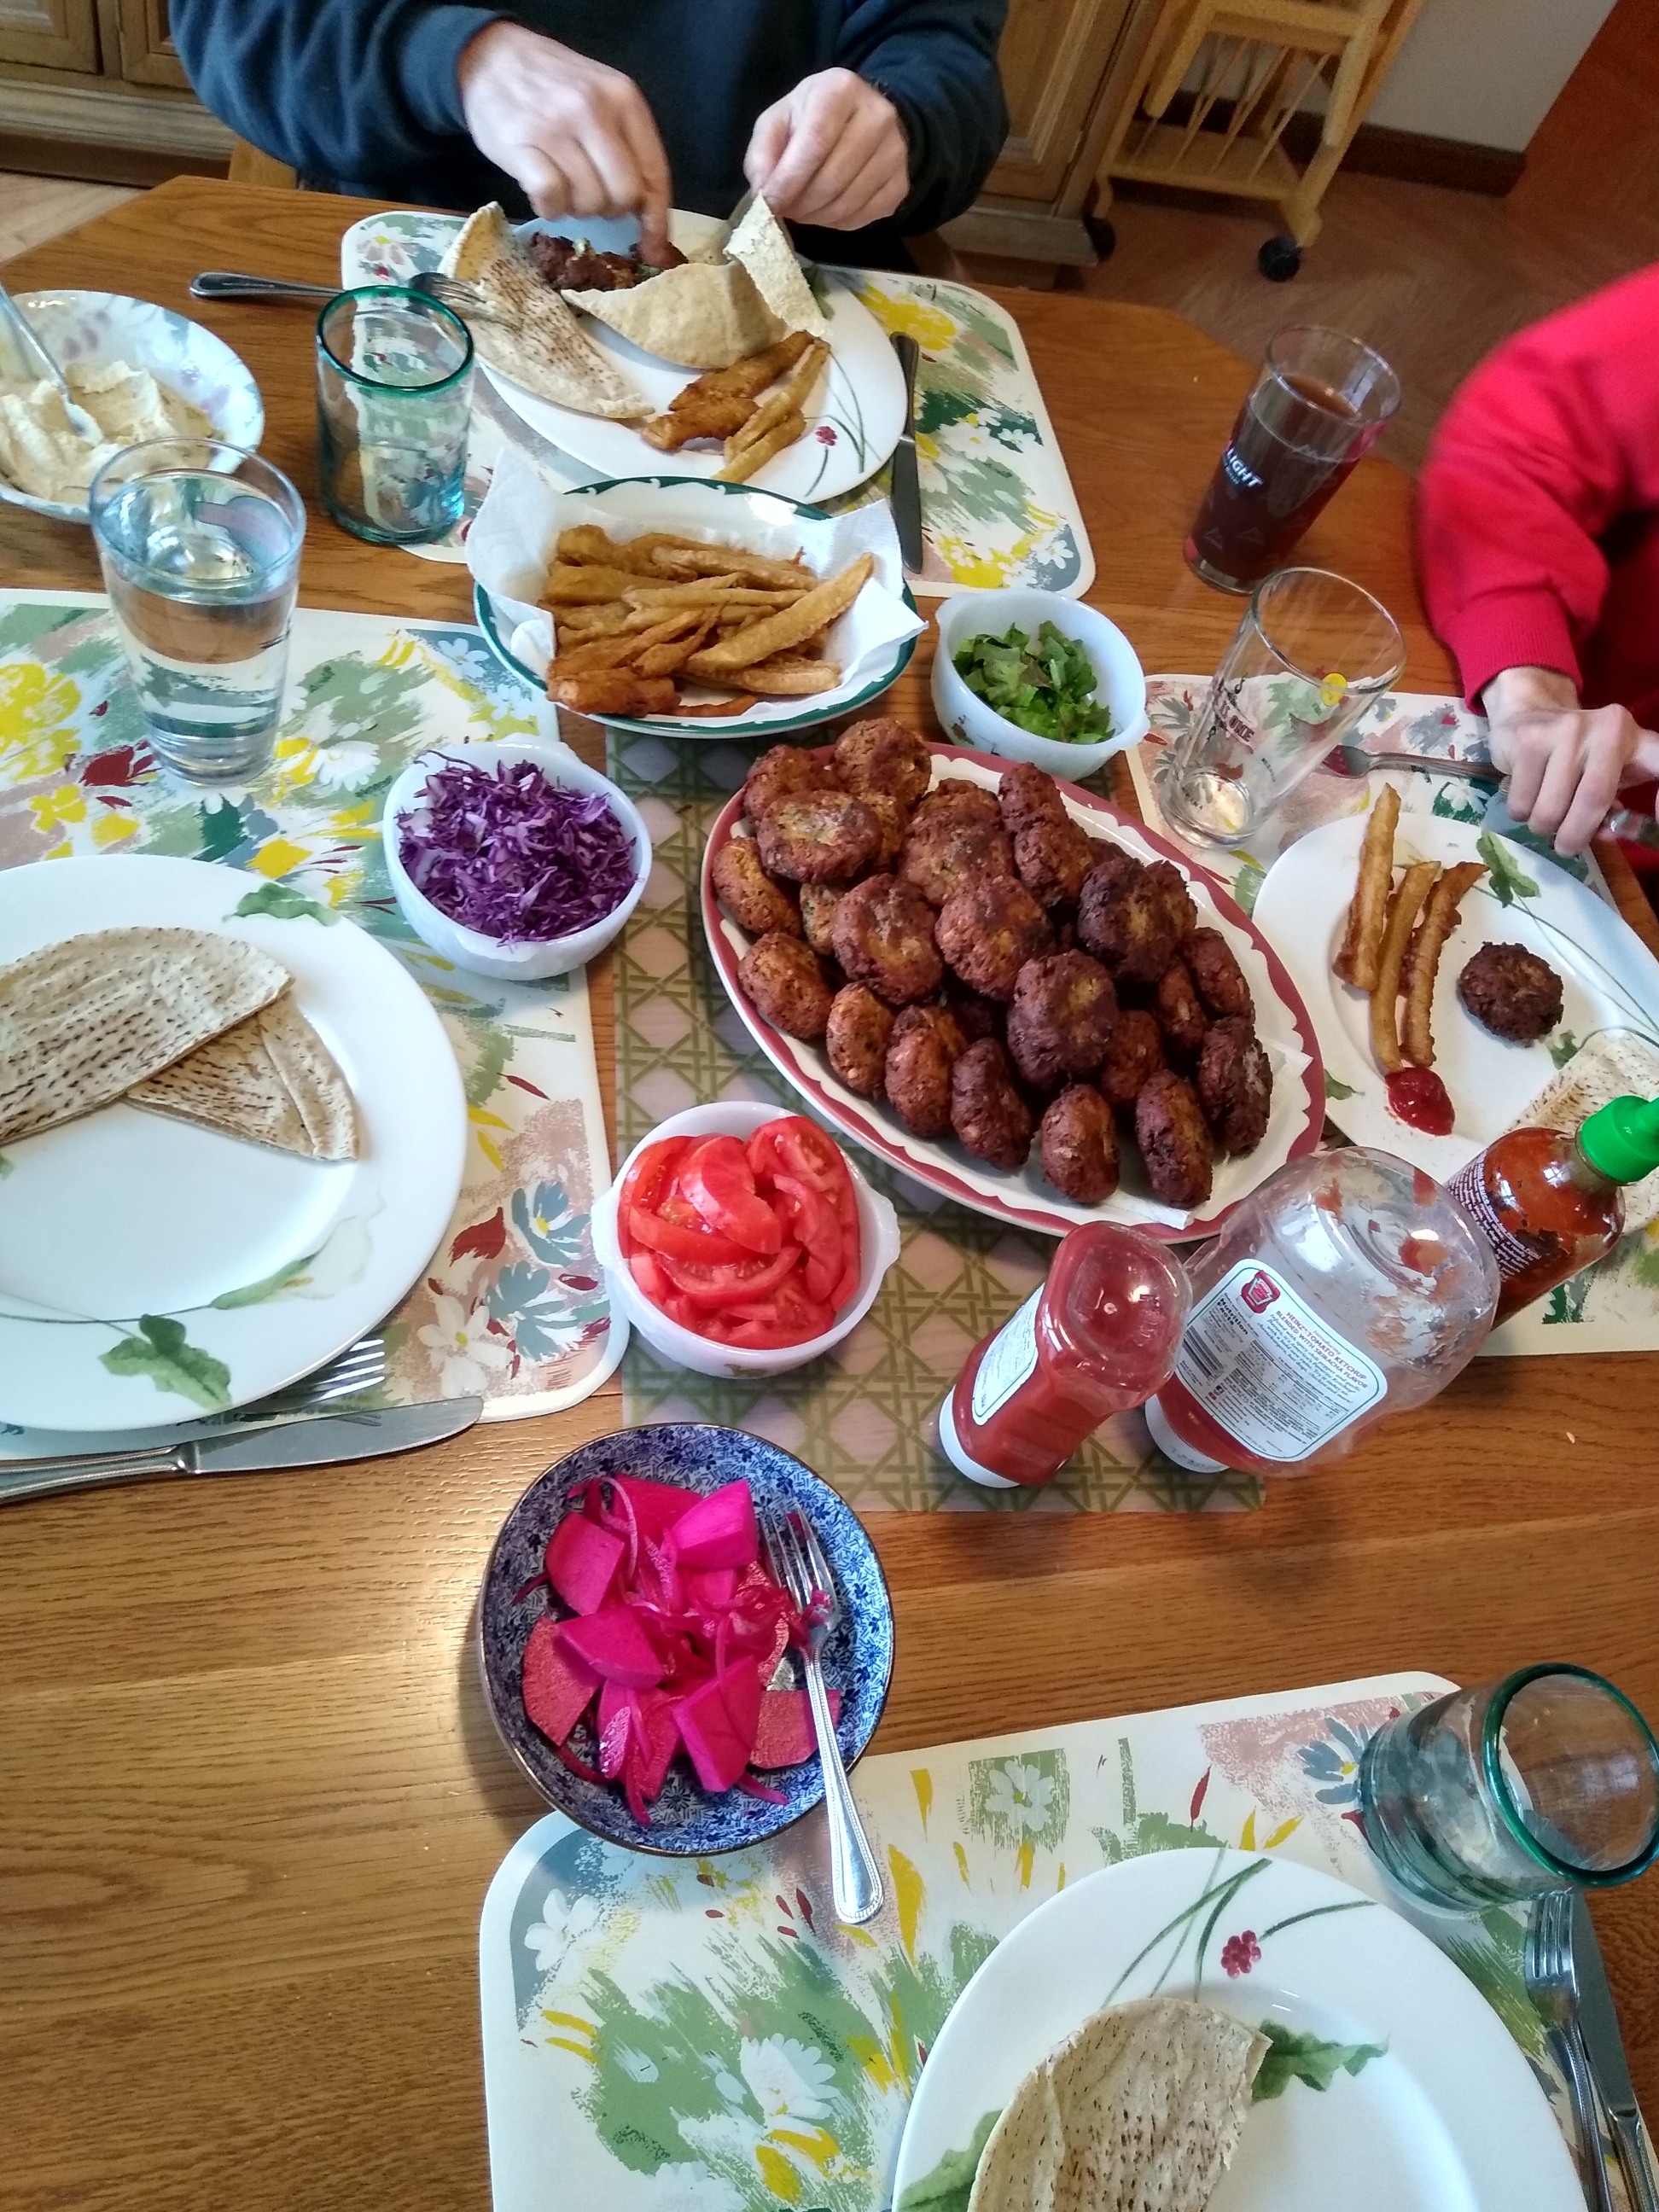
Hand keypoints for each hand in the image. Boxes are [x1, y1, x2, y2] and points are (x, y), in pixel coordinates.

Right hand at [456, 22, 671, 263]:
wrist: (492, 56)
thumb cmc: (552, 86)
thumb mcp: (602, 98)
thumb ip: (628, 147)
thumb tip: (649, 218)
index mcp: (623, 98)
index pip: (654, 173)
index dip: (656, 219)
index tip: (653, 248)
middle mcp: (594, 109)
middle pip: (624, 196)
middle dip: (610, 209)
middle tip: (590, 194)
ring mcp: (557, 126)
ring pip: (589, 202)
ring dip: (576, 207)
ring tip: (562, 183)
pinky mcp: (523, 144)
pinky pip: (552, 198)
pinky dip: (550, 208)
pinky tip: (544, 194)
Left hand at [744, 68, 908, 230]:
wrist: (864, 117)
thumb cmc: (813, 117)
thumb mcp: (779, 120)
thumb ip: (762, 153)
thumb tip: (763, 193)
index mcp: (840, 90)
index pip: (815, 142)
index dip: (789, 180)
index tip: (771, 203)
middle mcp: (876, 116)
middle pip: (832, 178)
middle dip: (801, 204)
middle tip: (785, 209)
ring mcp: (895, 152)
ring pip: (848, 202)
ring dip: (817, 216)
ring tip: (803, 209)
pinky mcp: (901, 183)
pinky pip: (864, 216)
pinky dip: (838, 222)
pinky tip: (827, 210)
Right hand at [1481, 666, 1658, 854]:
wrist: (1529, 712)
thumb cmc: (1575, 752)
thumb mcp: (1606, 770)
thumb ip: (1613, 805)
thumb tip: (1605, 835)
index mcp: (1633, 737)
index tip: (1658, 822)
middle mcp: (1607, 728)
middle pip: (1594, 800)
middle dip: (1575, 836)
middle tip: (1566, 847)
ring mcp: (1566, 730)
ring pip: (1550, 810)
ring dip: (1543, 827)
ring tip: (1543, 815)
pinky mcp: (1529, 740)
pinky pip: (1521, 803)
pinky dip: (1520, 813)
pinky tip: (1525, 796)